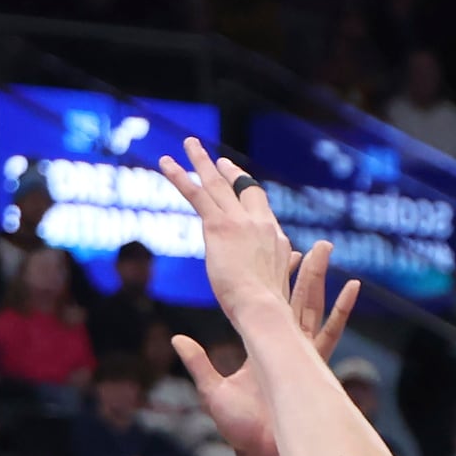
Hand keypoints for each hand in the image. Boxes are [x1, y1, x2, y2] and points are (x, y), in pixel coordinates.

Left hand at [160, 137, 293, 330]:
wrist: (263, 310)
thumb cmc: (270, 312)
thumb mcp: (280, 287)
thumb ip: (282, 270)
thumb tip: (290, 266)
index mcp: (276, 240)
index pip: (260, 212)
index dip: (249, 197)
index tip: (241, 184)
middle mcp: (260, 224)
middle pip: (244, 188)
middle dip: (229, 172)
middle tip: (218, 160)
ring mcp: (240, 222)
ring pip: (217, 184)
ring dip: (201, 161)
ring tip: (189, 143)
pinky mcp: (219, 226)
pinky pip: (196, 194)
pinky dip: (180, 177)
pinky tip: (166, 163)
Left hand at [173, 242, 359, 455]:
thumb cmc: (239, 431)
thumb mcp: (212, 391)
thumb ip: (198, 363)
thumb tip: (177, 338)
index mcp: (261, 350)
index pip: (267, 306)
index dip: (271, 280)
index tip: (274, 253)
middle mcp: (283, 350)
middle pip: (294, 300)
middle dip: (301, 270)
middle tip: (307, 240)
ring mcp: (301, 357)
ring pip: (312, 308)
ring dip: (318, 278)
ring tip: (325, 247)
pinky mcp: (314, 367)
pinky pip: (330, 332)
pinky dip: (341, 309)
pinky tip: (352, 287)